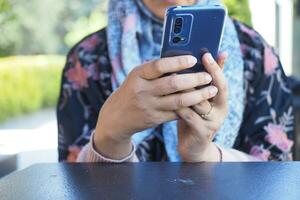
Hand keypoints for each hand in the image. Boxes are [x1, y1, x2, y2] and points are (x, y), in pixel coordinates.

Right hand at [94, 55, 216, 158]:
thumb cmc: (131, 91)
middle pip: (173, 84)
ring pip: (179, 101)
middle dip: (195, 79)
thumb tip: (182, 59)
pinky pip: (177, 113)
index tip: (194, 59)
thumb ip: (155, 70)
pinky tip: (201, 103)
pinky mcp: (154, 119)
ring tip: (212, 89)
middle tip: (208, 76)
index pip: (159, 66)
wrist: (116, 117)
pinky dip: (190, 107)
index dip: (178, 62)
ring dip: (198, 95)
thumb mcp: (137, 76)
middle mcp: (142, 91)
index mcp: (138, 75)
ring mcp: (149, 106)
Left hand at [177, 52, 227, 161]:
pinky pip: (188, 115)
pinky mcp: (202, 132)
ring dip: (187, 88)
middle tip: (190, 61)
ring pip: (199, 101)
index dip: (216, 67)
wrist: (193, 148)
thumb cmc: (193, 118)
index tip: (206, 53)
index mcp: (222, 101)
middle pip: (215, 89)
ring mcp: (213, 123)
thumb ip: (200, 84)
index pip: (221, 81)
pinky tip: (168, 96)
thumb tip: (199, 60)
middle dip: (203, 73)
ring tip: (175, 75)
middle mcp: (221, 111)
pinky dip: (178, 105)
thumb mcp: (199, 101)